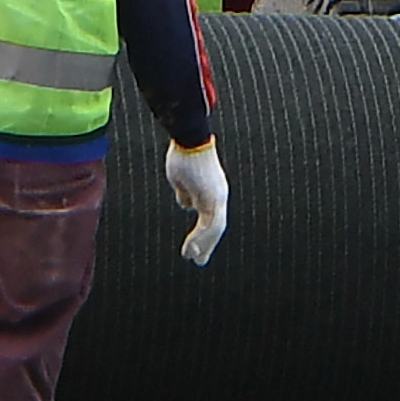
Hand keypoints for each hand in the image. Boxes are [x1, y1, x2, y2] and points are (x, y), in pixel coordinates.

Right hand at [167, 140, 231, 267]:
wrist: (190, 140)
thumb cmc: (184, 155)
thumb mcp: (181, 179)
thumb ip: (185, 192)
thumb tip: (185, 204)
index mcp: (213, 192)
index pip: (212, 218)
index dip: (204, 234)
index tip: (195, 247)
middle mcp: (218, 196)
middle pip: (216, 227)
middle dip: (207, 245)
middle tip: (199, 260)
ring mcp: (217, 198)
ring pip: (214, 230)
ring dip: (202, 246)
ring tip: (192, 258)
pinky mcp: (212, 199)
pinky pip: (209, 225)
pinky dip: (200, 239)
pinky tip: (191, 249)